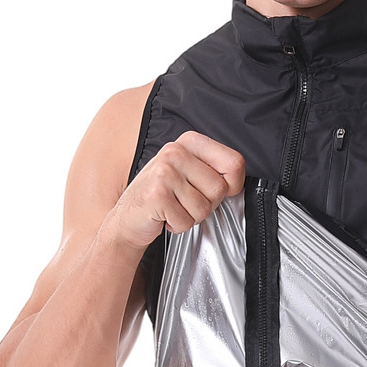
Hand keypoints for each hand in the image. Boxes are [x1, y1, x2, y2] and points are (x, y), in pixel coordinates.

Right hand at [108, 130, 244, 249]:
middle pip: (220, 189)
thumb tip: (238, 182)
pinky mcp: (156, 194)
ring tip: (174, 206)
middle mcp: (176, 151)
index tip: (216, 189)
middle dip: (207, 204)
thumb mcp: (191, 173)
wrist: (129, 216)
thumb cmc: (164, 194)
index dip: (233, 184)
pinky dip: (177, 225)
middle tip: (186, 200)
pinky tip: (164, 215)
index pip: (235, 162)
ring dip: (191, 216)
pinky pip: (186, 221)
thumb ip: (215, 170)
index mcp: (190, 141)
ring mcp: (164, 171)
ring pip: (204, 208)